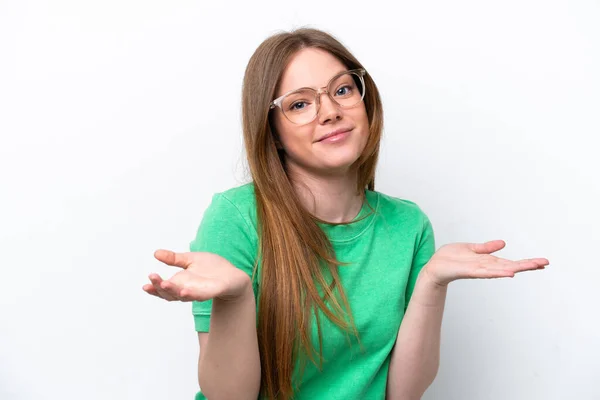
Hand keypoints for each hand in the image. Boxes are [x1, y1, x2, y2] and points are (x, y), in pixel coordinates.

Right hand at [142, 250, 251, 301]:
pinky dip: (191, 295)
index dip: (154, 287)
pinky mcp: (210, 292)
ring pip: (182, 295)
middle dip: (159, 287)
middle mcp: (186, 290)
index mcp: (180, 283)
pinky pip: (199, 296)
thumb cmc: (211, 268)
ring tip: (164, 284)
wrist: (232, 275)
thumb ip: (174, 258)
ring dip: (172, 291)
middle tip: (151, 278)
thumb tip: (156, 253)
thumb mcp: (190, 259)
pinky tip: (184, 292)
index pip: (164, 287)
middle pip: (169, 293)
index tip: (145, 284)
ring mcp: (198, 293)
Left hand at [423, 240, 548, 286]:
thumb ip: (486, 248)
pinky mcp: (468, 271)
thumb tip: (503, 243)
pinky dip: (497, 273)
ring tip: (531, 266)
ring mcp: (478, 270)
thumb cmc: (450, 258)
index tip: (543, 262)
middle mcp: (486, 267)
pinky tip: (509, 273)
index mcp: (488, 261)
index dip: (526, 262)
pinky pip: (485, 272)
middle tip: (545, 263)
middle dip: (527, 265)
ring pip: (501, 269)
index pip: (511, 262)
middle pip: (510, 266)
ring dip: (516, 268)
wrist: (434, 266)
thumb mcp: (471, 248)